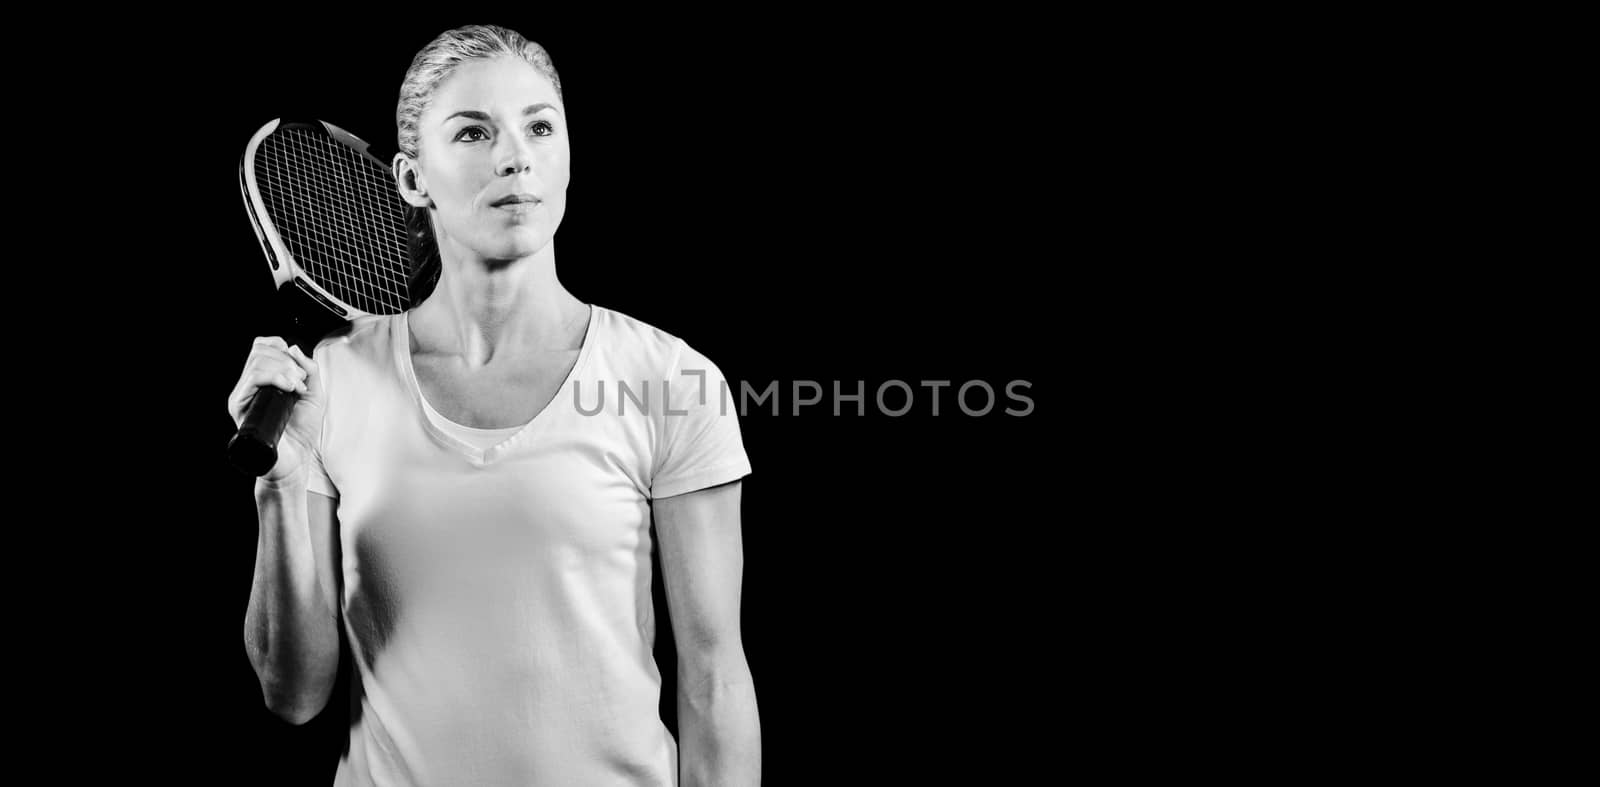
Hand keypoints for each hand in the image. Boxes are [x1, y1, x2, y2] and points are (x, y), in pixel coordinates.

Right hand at [228, 336, 325, 481]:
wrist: (295, 459)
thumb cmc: (302, 431)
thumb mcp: (314, 393)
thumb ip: (309, 369)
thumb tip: (293, 348)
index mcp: (265, 379)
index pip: (262, 346)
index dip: (281, 348)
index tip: (297, 368)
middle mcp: (251, 385)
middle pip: (260, 350)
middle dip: (287, 361)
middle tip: (299, 382)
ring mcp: (243, 395)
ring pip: (258, 362)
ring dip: (285, 370)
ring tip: (296, 389)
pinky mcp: (239, 406)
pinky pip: (253, 379)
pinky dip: (276, 378)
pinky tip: (289, 390)